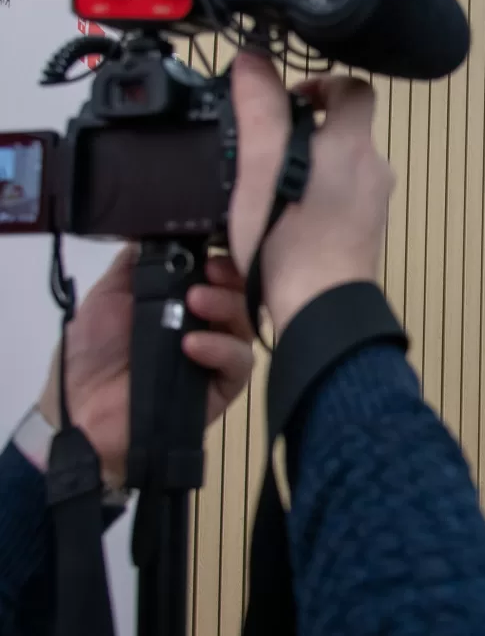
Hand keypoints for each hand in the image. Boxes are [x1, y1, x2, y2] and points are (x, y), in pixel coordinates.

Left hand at [36, 246, 254, 487]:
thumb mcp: (108, 295)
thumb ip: (135, 263)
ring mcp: (218, 354)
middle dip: (230, 277)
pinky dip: (220, 348)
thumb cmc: (92, 353)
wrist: (82, 412)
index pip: (219, 273)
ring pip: (246, 323)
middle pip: (241, 293)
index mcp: (184, 300)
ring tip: (196, 302)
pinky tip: (193, 345)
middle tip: (209, 274)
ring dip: (225, 305)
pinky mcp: (224, 386)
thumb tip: (159, 228)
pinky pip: (240, 362)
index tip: (209, 252)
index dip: (221, 258)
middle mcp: (208, 323)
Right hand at [228, 51, 394, 330]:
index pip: (354, 88)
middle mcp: (374, 169)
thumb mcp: (260, 164)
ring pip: (342, 168)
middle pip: (345, 130)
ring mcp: (375, 205)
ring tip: (270, 188)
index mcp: (354, 143)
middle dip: (306, 131)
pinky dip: (317, 200)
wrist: (319, 306)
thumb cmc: (288, 236)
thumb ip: (259, 108)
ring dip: (308, 168)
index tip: (287, 100)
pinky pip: (342, 201)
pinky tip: (287, 220)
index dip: (321, 83)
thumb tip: (253, 61)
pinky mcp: (366, 235)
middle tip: (266, 148)